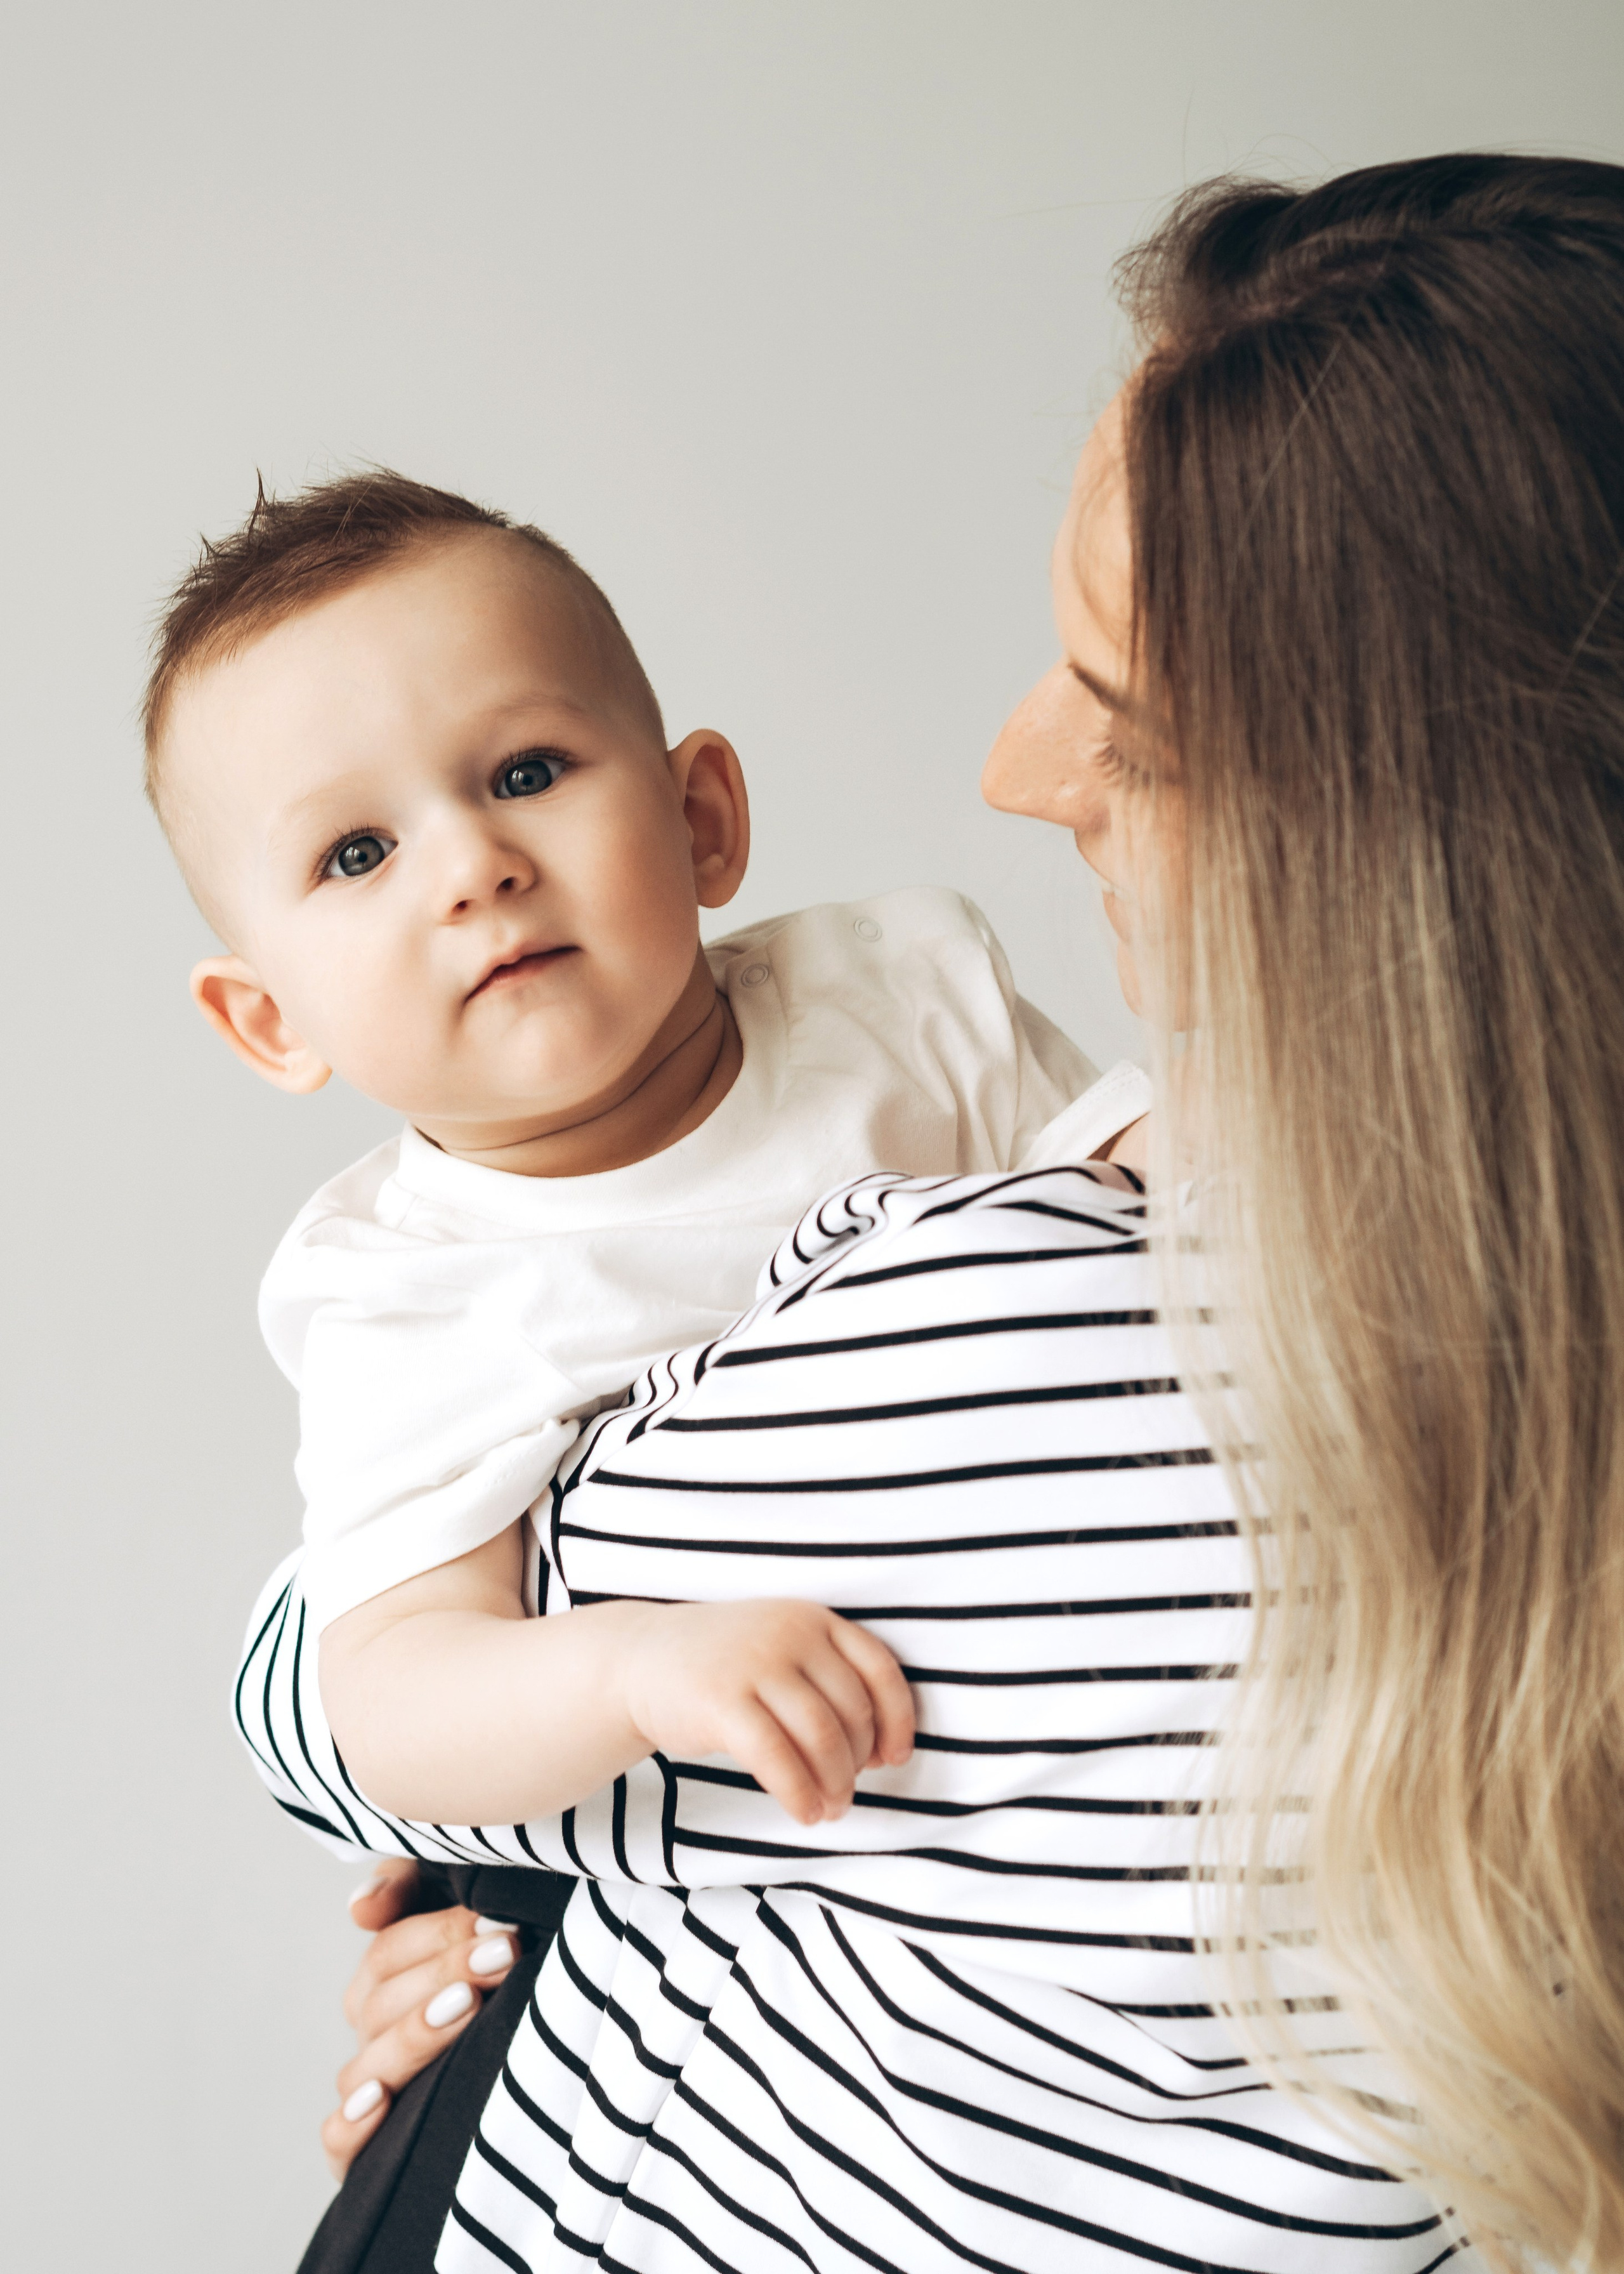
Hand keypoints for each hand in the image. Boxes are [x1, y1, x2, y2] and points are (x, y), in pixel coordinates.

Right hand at [319, 1860, 519, 2180]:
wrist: (524, 2054)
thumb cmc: (483, 1959)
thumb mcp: (444, 1900)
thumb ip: (405, 1885)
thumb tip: (361, 1908)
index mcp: (381, 1980)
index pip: (388, 1952)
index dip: (441, 1935)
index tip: (502, 1926)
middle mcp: (371, 2034)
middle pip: (382, 2004)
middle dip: (445, 1974)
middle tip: (504, 1953)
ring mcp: (370, 2091)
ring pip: (366, 2068)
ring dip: (414, 2036)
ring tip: (468, 2007)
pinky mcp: (369, 2150)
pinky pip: (336, 2143)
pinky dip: (349, 2128)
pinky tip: (379, 2104)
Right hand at [620, 1599, 914, 1826]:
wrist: (640, 1658)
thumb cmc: (724, 1667)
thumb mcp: (781, 1650)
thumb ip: (826, 1682)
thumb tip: (878, 1751)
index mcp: (813, 1619)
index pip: (879, 1668)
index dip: (897, 1719)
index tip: (894, 1758)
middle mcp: (789, 1633)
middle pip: (851, 1711)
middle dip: (856, 1764)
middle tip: (846, 1796)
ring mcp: (754, 1663)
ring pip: (820, 1736)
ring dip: (834, 1784)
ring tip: (828, 1810)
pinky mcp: (721, 1700)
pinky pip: (777, 1757)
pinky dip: (798, 1792)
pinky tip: (803, 1812)